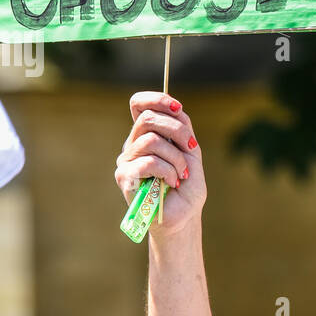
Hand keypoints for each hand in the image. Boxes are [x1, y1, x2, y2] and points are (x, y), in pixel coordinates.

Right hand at [115, 91, 206, 237]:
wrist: (184, 216)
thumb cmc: (186, 187)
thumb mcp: (190, 152)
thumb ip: (183, 129)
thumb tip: (176, 108)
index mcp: (147, 135)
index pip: (138, 104)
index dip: (156, 99)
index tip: (177, 108)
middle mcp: (133, 144)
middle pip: (147, 118)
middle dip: (177, 130)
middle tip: (190, 148)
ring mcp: (126, 160)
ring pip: (151, 141)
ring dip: (176, 158)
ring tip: (181, 174)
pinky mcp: (124, 177)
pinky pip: (148, 162)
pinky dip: (168, 171)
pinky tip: (173, 183)